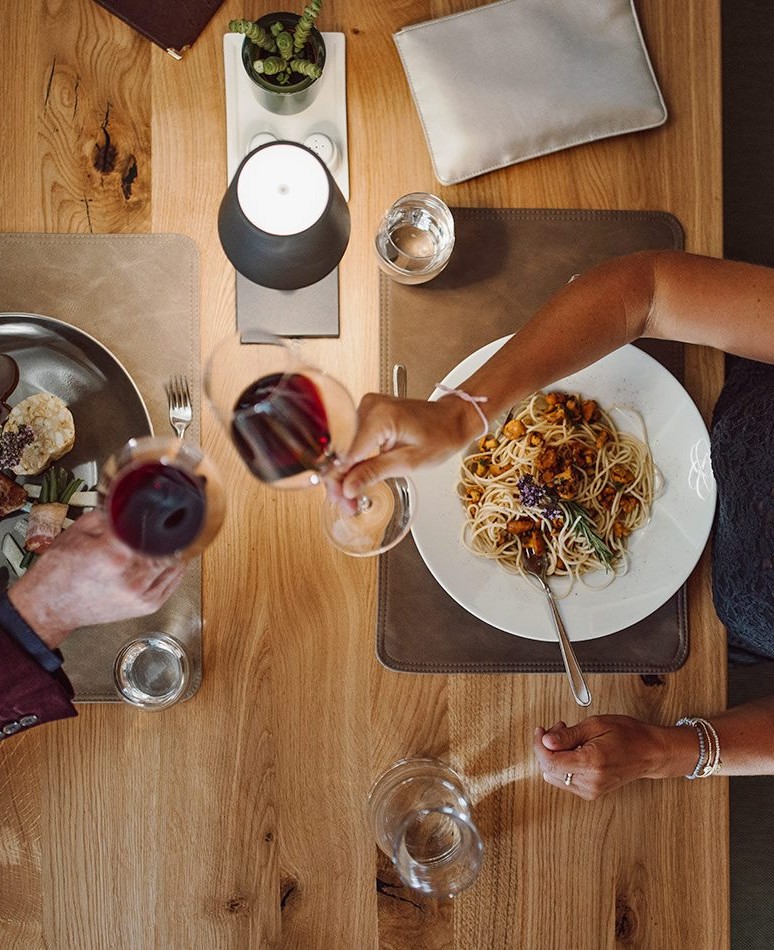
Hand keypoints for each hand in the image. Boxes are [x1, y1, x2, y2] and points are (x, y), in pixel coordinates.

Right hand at [8, 510, 184, 648]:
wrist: (51, 606)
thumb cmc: (59, 572)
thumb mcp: (79, 531)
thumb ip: (109, 514)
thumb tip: (131, 501)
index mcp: (114, 554)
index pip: (150, 527)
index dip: (155, 514)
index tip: (158, 507)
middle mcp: (131, 577)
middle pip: (168, 545)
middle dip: (167, 531)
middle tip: (168, 521)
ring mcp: (140, 594)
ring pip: (175, 563)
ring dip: (175, 548)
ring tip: (169, 538)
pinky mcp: (147, 606)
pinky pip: (173, 582)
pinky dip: (176, 567)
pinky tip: (172, 557)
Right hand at [341, 393, 475, 498]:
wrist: (452, 418)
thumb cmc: (440, 436)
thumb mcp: (408, 462)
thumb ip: (373, 473)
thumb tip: (348, 488)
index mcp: (379, 416)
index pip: (345, 454)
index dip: (338, 481)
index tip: (343, 501)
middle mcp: (369, 406)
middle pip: (340, 450)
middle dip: (339, 480)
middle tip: (347, 504)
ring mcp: (367, 407)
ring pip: (342, 447)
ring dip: (344, 472)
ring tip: (351, 496)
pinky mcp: (367, 412)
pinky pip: (351, 440)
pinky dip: (351, 460)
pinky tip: (354, 477)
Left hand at [533, 716, 675, 799]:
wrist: (650, 752)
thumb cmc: (628, 735)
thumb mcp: (595, 725)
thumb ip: (568, 735)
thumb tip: (546, 741)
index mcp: (591, 763)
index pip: (550, 761)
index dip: (539, 745)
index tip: (541, 731)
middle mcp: (590, 782)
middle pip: (549, 768)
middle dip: (547, 746)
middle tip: (559, 728)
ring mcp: (591, 790)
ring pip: (554, 775)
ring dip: (555, 755)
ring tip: (569, 738)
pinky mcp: (591, 792)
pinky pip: (565, 780)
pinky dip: (563, 764)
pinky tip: (573, 750)